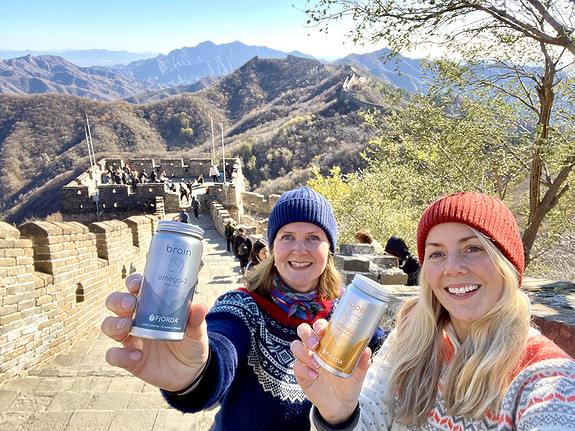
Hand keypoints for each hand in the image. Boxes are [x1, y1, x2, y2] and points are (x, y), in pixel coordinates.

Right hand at [101, 273, 209, 391]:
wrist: (191, 371)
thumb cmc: (190, 342)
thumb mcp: (196, 330)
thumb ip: (196, 319)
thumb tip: (200, 307)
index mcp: (151, 305)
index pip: (136, 288)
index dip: (132, 282)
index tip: (137, 284)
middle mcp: (136, 319)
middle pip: (115, 303)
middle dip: (118, 300)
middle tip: (130, 304)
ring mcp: (130, 338)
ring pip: (108, 325)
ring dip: (113, 324)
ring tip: (127, 327)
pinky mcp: (128, 359)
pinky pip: (114, 355)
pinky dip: (120, 355)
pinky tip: (136, 356)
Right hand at [291, 320, 370, 425]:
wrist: (341, 404)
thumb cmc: (349, 383)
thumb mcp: (358, 373)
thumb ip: (362, 363)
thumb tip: (366, 351)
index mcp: (328, 342)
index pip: (320, 326)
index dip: (319, 324)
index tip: (323, 330)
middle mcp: (315, 347)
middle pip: (303, 331)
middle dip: (307, 334)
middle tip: (316, 345)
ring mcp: (306, 359)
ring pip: (295, 346)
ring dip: (304, 352)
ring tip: (317, 365)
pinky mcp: (301, 373)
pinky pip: (296, 366)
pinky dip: (304, 369)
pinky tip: (314, 376)